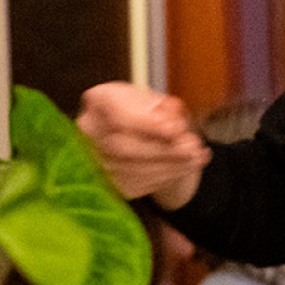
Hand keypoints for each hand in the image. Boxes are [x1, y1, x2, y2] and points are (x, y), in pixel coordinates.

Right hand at [77, 83, 211, 208]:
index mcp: (99, 100)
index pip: (117, 114)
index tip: (175, 128)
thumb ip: (165, 111)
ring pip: (131, 168)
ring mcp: (92, 160)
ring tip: (196, 157)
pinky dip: (165, 177)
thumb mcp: (160, 103)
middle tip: (194, 147)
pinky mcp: (106, 183)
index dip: (146, 124)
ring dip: (169, 165)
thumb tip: (173, 125)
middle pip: (123, 146)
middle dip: (163, 149)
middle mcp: (88, 130)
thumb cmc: (149, 114)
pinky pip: (136, 183)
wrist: (141, 136)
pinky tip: (185, 168)